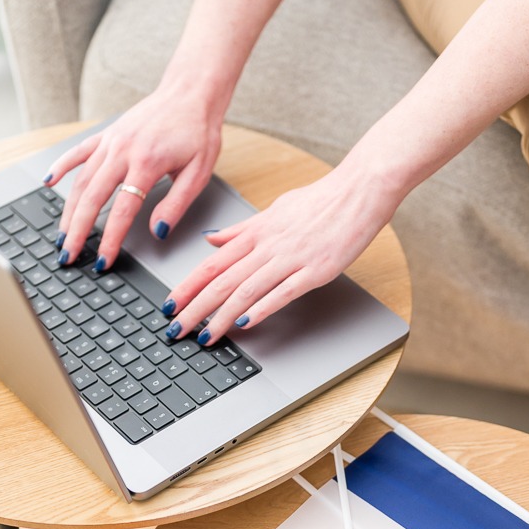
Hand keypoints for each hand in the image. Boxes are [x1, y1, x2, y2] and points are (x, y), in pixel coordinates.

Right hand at [43, 87, 222, 270]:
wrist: (191, 92)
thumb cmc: (198, 131)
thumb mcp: (198, 172)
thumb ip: (176, 204)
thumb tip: (158, 232)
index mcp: (146, 163)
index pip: (122, 211)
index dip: (110, 239)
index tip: (102, 260)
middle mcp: (122, 150)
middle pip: (91, 198)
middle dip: (77, 230)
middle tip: (67, 255)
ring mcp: (111, 140)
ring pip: (81, 179)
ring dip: (68, 209)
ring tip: (61, 234)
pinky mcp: (108, 133)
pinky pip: (79, 151)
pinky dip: (62, 166)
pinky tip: (48, 182)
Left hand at [160, 164, 393, 346]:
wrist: (358, 191)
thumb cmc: (320, 201)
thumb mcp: (272, 211)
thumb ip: (241, 230)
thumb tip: (212, 239)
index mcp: (255, 233)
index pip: (210, 264)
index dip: (187, 287)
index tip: (170, 305)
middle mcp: (267, 246)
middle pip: (221, 281)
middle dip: (194, 309)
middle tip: (175, 330)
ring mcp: (290, 259)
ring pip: (246, 290)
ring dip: (220, 317)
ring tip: (204, 337)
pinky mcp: (315, 271)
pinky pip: (282, 292)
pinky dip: (260, 308)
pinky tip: (244, 324)